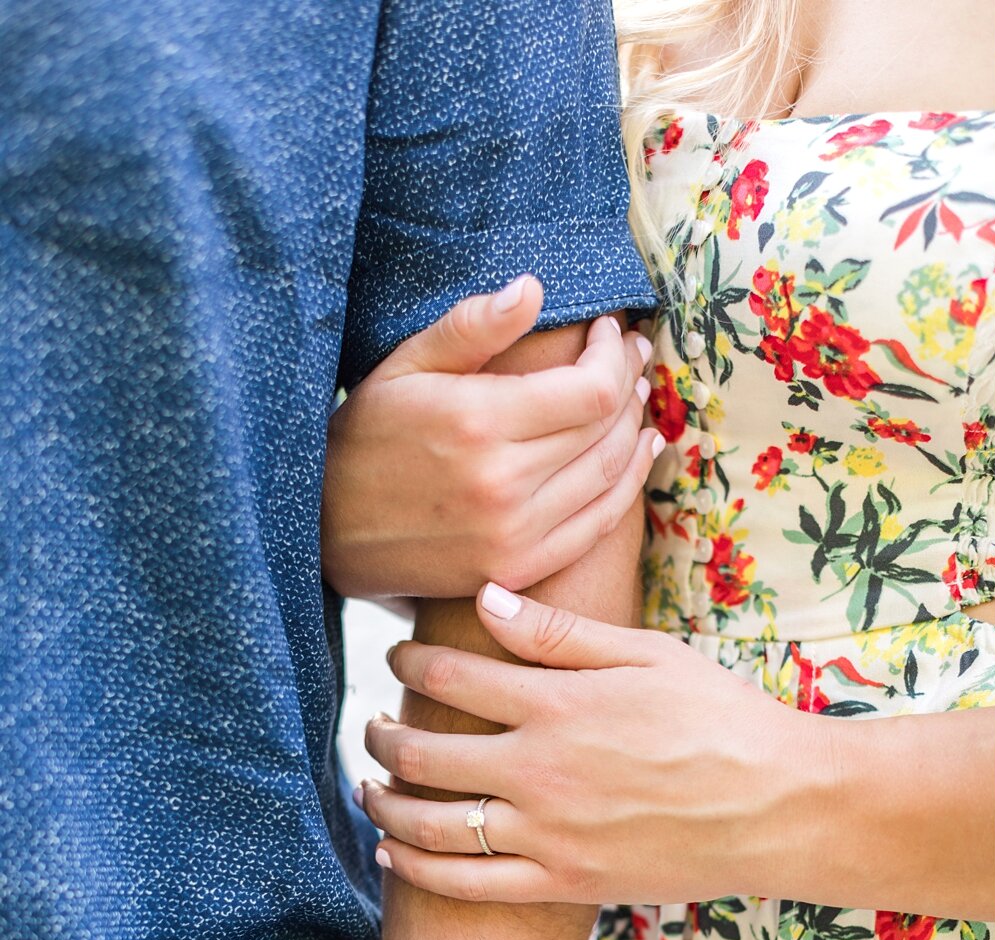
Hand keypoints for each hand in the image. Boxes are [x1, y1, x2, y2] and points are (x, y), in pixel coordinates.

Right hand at [323, 275, 662, 600]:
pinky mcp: (520, 567)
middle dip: (629, 384)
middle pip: (606, 429)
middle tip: (634, 358)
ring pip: (611, 474)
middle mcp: (503, 482)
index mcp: (478, 421)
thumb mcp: (405, 366)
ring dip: (635, 431)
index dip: (614, 356)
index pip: (591, 388)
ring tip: (637, 398)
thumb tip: (533, 287)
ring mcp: (515, 533)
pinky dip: (628, 485)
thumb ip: (473, 326)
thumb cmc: (367, 434)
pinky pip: (599, 523)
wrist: (327, 529)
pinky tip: (638, 454)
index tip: (611, 331)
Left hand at [357, 584, 810, 905]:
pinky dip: (417, 869)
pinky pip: (468, 883)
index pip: (453, 677)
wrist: (779, 807)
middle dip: (384, 735)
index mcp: (559, 705)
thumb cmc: (725, 720)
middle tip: (375, 725)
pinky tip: (393, 852)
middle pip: (425, 753)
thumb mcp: (650, 656)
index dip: (412, 663)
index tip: (400, 658)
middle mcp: (540, 771)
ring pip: (432, 823)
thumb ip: (563, 632)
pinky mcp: (563, 883)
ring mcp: (548, 833)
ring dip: (385, 802)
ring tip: (371, 787)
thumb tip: (487, 599)